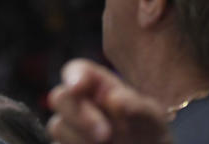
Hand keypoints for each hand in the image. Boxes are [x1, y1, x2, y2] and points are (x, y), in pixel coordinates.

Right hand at [46, 60, 171, 143]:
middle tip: (105, 135)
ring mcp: (70, 127)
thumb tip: (112, 99)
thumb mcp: (150, 118)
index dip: (74, 77)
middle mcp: (79, 102)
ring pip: (57, 126)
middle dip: (79, 116)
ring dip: (81, 140)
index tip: (78, 88)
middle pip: (59, 97)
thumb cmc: (147, 132)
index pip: (77, 71)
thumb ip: (135, 106)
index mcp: (97, 85)